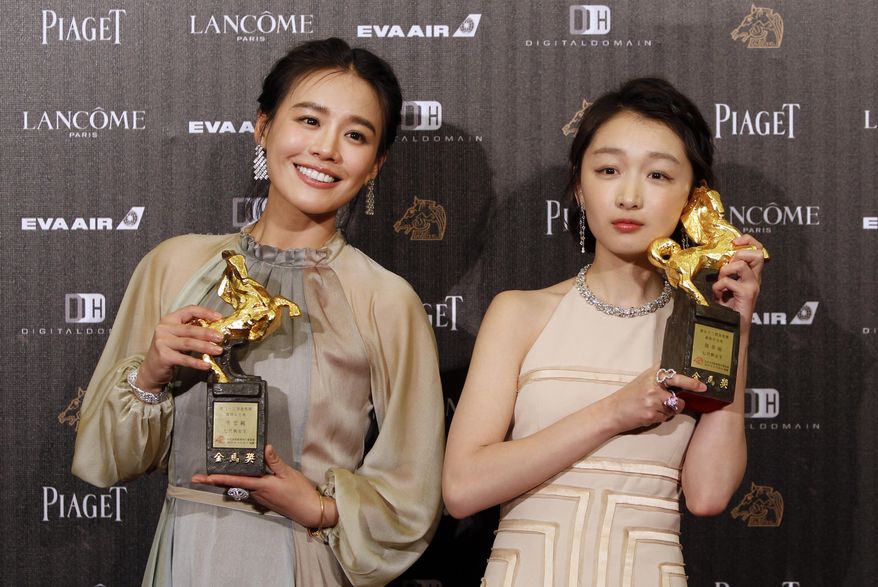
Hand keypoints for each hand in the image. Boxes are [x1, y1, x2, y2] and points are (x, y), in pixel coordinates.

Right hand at [137, 305, 224, 391]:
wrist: (151, 369)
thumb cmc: (169, 351)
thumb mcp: (179, 336)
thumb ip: (193, 330)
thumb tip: (215, 330)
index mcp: (169, 319)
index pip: (189, 310)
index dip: (205, 312)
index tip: (219, 317)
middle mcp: (164, 328)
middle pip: (190, 329)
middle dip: (208, 333)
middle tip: (220, 338)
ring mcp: (162, 342)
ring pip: (188, 343)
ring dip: (205, 347)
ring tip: (218, 350)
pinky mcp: (163, 356)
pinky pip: (184, 359)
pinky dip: (197, 362)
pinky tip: (206, 365)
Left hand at [192, 445, 335, 526]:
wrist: (309, 510)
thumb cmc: (300, 491)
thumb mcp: (288, 473)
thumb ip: (275, 461)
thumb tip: (265, 447)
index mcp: (261, 485)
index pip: (235, 480)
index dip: (218, 478)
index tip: (203, 478)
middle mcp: (257, 493)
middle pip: (233, 485)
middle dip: (216, 481)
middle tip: (199, 478)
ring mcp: (261, 498)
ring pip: (241, 488)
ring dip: (229, 482)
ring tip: (217, 475)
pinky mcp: (266, 500)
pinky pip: (250, 490)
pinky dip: (242, 484)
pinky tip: (243, 479)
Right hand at [604, 365, 705, 429]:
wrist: (612, 411)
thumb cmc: (628, 396)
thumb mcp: (643, 379)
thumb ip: (658, 375)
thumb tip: (676, 368)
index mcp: (651, 376)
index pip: (674, 375)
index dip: (689, 379)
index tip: (701, 383)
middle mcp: (653, 386)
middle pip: (679, 390)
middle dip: (692, 387)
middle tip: (702, 388)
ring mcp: (652, 401)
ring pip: (674, 407)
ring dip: (669, 410)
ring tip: (654, 407)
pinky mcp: (651, 414)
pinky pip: (666, 417)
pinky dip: (660, 417)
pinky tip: (649, 414)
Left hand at [712, 235, 765, 319]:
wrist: (733, 328)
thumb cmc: (727, 309)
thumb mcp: (725, 286)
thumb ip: (725, 273)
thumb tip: (716, 260)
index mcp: (751, 275)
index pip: (757, 249)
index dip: (748, 241)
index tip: (734, 242)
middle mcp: (755, 279)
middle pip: (757, 253)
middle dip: (738, 254)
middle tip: (727, 267)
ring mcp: (753, 286)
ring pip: (740, 265)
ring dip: (725, 271)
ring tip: (720, 282)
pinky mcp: (747, 294)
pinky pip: (728, 281)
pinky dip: (718, 286)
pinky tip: (718, 296)